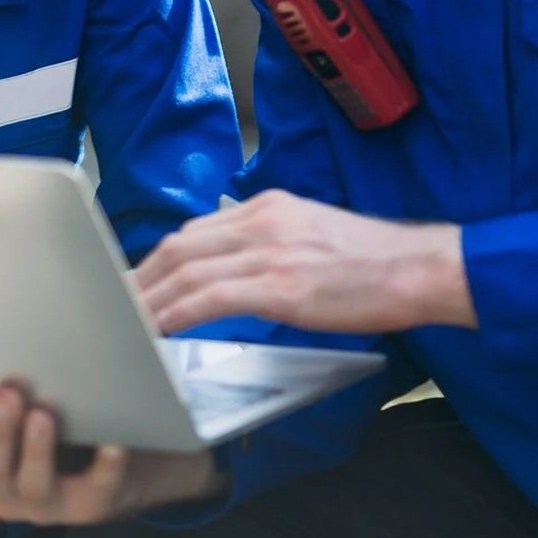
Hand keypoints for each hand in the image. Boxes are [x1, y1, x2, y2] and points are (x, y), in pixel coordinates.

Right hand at [0, 383, 220, 526]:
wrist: (115, 456)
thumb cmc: (44, 425)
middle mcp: (3, 492)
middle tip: (10, 390)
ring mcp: (46, 503)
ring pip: (33, 487)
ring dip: (37, 451)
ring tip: (44, 413)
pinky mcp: (90, 505)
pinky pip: (95, 493)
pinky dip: (104, 469)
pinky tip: (112, 442)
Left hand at [133, 189, 475, 334]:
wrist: (420, 267)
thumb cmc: (376, 262)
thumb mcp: (314, 235)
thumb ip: (273, 244)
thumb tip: (240, 269)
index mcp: (270, 206)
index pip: (196, 229)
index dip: (160, 258)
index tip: (140, 280)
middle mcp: (262, 220)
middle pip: (180, 246)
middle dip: (142, 277)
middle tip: (117, 304)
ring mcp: (270, 250)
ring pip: (187, 270)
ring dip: (150, 299)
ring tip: (126, 323)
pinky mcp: (280, 285)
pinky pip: (211, 298)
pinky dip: (177, 314)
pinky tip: (159, 330)